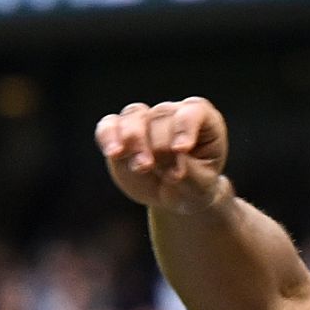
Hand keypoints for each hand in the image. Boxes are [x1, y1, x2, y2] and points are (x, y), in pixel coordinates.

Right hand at [97, 97, 231, 211]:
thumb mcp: (202, 187)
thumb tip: (173, 160)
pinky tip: (113, 153)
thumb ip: (191, 173)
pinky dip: (108, 136)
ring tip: (140, 166)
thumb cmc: (195, 186)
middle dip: (159, 145)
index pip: (192, 111)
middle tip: (161, 172)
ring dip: (134, 139)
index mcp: (200, 120)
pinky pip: (109, 125)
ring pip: (135, 115)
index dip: (185, 127)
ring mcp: (146, 121)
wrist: (175, 197)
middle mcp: (172, 114)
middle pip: (161, 116)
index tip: (181, 149)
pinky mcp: (120, 133)